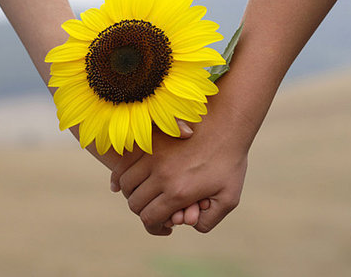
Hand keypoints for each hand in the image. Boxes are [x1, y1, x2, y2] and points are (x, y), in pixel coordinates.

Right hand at [110, 95, 252, 234]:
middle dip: (143, 211)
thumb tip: (190, 227)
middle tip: (155, 211)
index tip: (164, 227)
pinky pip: (124, 163)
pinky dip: (119, 176)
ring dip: (131, 194)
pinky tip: (121, 184)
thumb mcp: (229, 198)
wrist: (227, 124)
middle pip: (135, 203)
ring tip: (143, 196)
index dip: (154, 227)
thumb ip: (209, 221)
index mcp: (179, 192)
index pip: (150, 218)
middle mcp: (161, 175)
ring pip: (126, 184)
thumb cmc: (231, 162)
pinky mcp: (149, 140)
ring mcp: (152, 155)